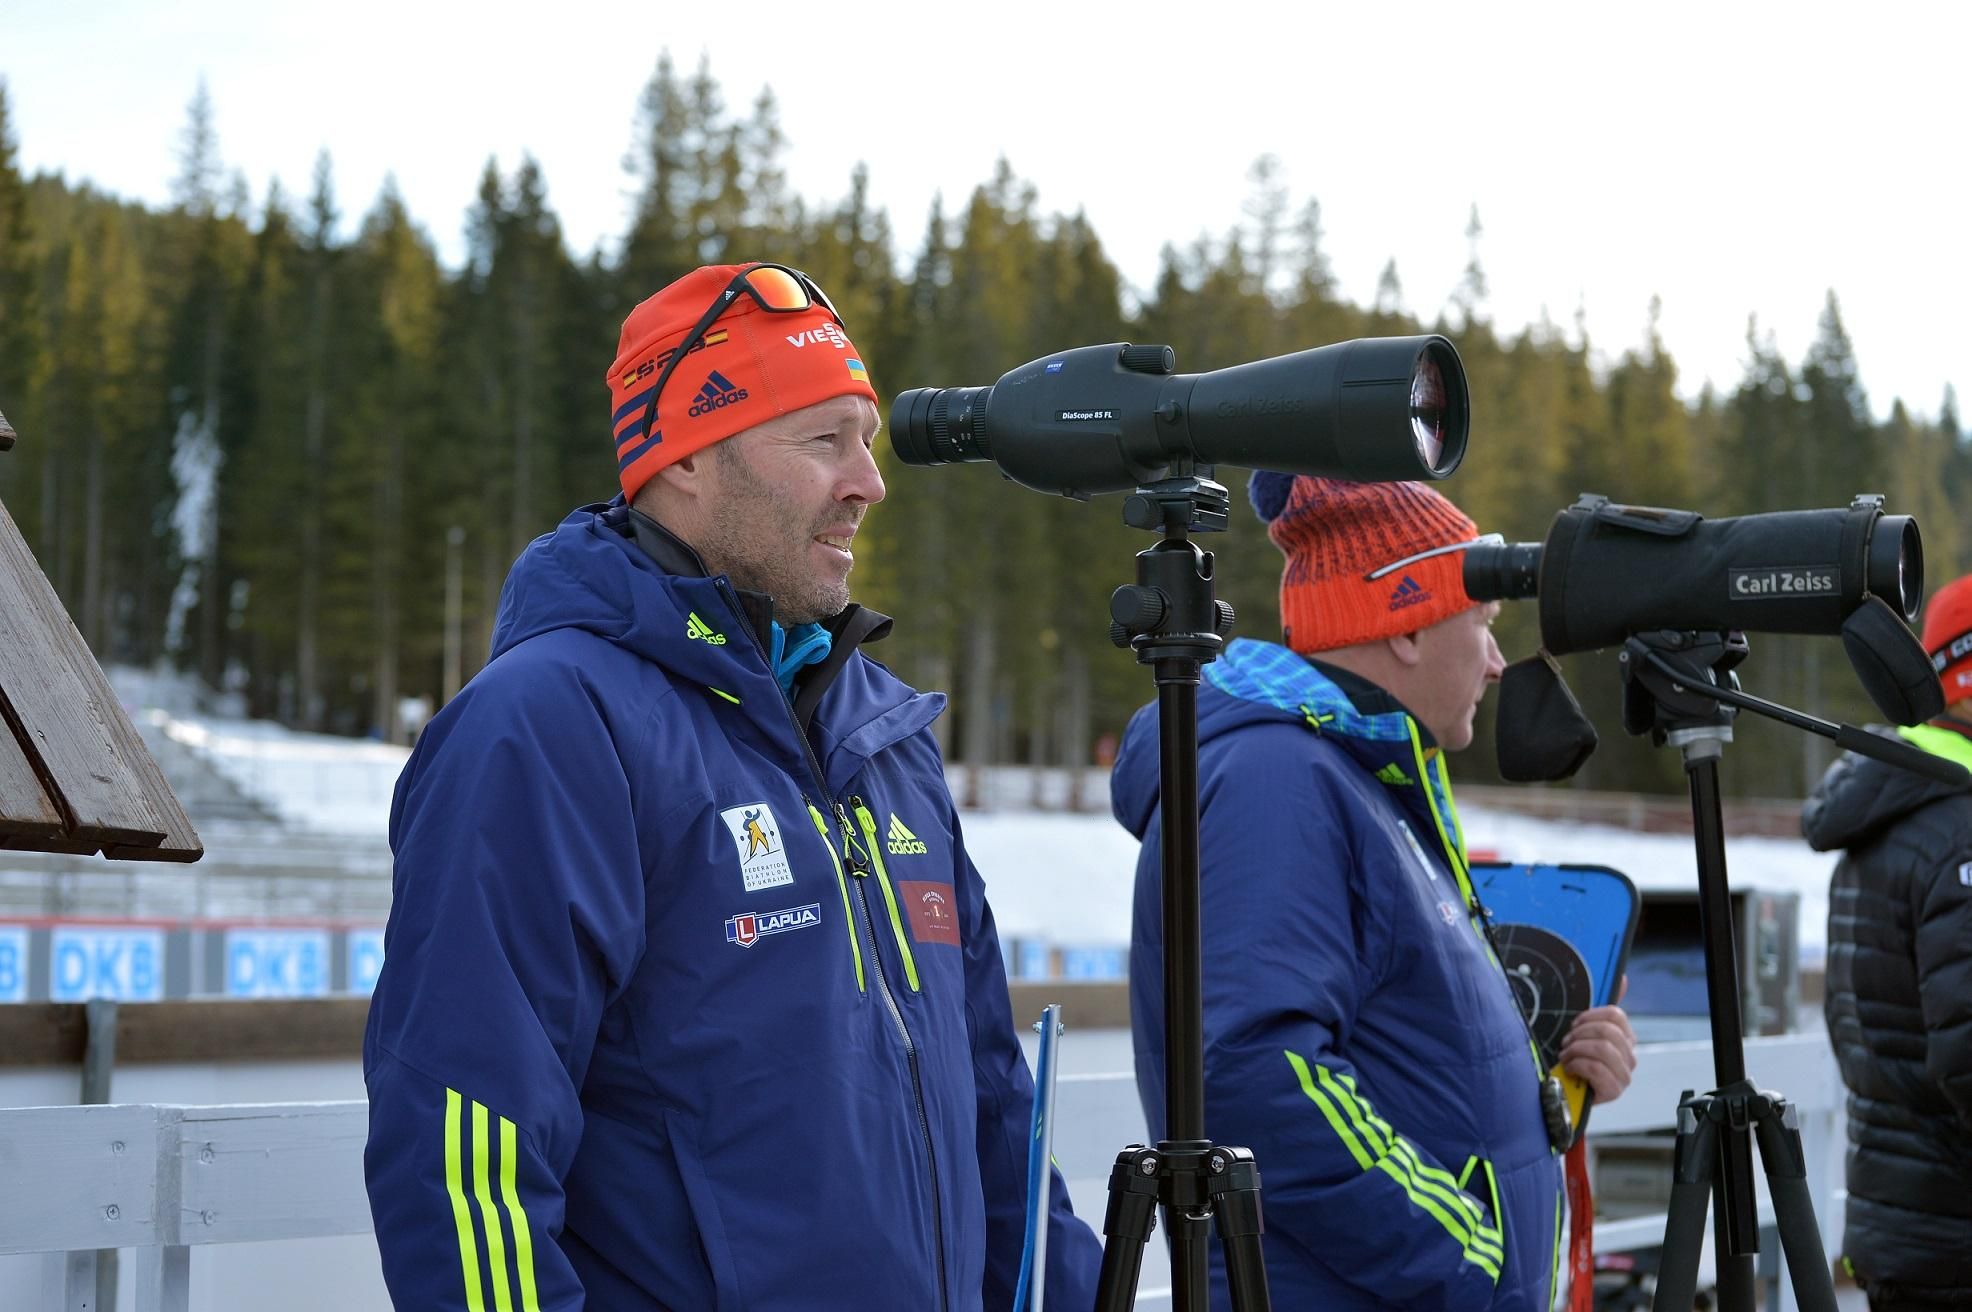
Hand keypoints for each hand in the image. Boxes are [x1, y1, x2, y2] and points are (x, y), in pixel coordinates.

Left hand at [1559, 976, 1637, 1103]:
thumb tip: (1623, 978)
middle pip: (1608, 1031)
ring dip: (1577, 1050)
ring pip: (1603, 1049)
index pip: (1616, 1015)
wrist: (1561, 1089)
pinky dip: (1577, 1065)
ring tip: (1567, 1056)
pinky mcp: (1614, 1091)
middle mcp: (1629, 1057)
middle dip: (1580, 1035)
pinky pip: (1596, 1068)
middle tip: (1567, 1043)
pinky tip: (1570, 1068)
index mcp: (1625, 1039)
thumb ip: (1602, 1007)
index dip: (1590, 1016)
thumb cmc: (1573, 1057)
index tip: (1575, 1023)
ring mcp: (1624, 1075)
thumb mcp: (1584, 1030)